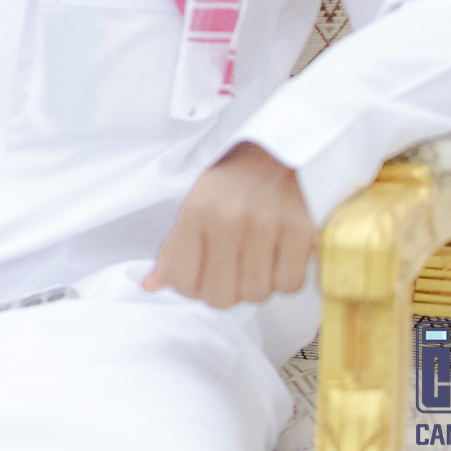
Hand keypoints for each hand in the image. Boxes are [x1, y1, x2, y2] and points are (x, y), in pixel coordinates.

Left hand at [144, 141, 313, 307]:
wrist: (274, 153)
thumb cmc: (230, 184)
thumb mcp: (193, 207)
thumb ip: (173, 250)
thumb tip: (151, 286)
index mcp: (195, 212)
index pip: (180, 280)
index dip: (188, 287)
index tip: (197, 277)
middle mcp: (228, 220)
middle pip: (220, 297)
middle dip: (221, 292)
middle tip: (226, 274)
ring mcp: (265, 226)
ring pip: (256, 294)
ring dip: (253, 287)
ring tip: (252, 265)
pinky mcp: (300, 231)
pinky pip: (290, 284)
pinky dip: (283, 280)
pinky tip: (275, 262)